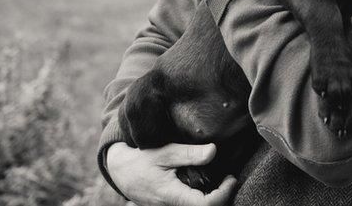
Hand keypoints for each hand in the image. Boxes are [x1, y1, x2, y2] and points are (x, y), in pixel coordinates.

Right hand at [106, 142, 236, 205]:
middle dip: (221, 198)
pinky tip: (206, 187)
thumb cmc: (141, 160)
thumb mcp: (165, 152)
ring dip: (211, 200)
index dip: (223, 195)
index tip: (230, 179)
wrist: (120, 170)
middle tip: (229, 180)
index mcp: (172, 195)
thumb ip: (189, 153)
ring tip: (220, 182)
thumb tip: (213, 151)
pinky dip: (201, 200)